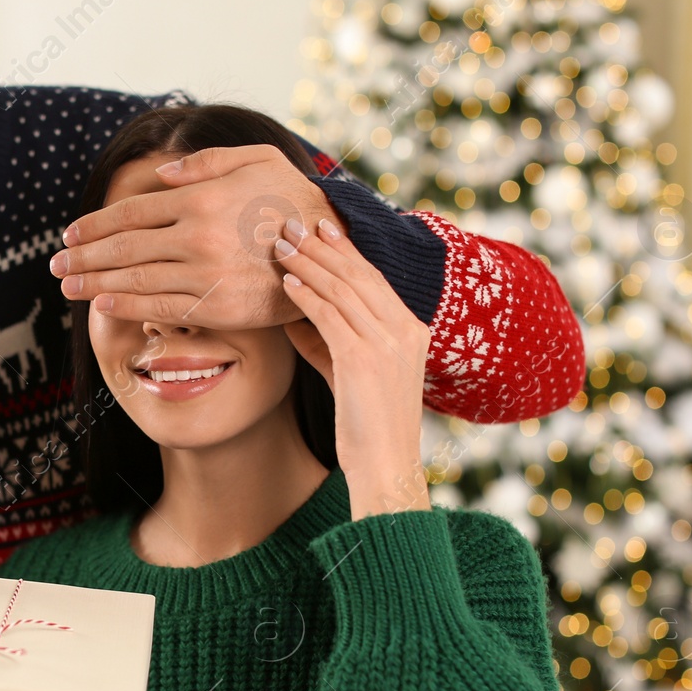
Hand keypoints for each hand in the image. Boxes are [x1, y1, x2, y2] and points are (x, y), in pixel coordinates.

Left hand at [50, 144, 341, 329]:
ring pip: (133, 280)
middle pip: (122, 249)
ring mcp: (204, 274)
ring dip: (92, 285)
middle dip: (82, 258)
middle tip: (55, 266)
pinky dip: (125, 306)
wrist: (336, 250)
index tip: (69, 236)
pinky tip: (102, 305)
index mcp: (200, 198)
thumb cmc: (295, 199)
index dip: (94, 227)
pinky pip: (160, 307)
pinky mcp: (217, 307)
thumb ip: (208, 161)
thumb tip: (162, 172)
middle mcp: (196, 236)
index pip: (130, 214)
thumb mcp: (259, 159)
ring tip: (67, 288)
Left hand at [277, 216, 431, 519]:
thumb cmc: (366, 426)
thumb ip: (325, 343)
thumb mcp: (347, 374)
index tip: (320, 228)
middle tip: (291, 224)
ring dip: (308, 264)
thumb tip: (293, 314)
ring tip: (280, 246)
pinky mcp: (363, 359)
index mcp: (411, 329)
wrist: (386, 466)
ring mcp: (387, 343)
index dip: (344, 250)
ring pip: (342, 289)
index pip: (374, 278)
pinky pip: (330, 316)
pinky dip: (307, 296)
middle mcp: (404, 330)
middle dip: (322, 247)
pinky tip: (287, 283)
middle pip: (358, 274)